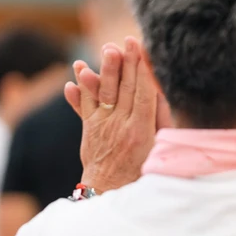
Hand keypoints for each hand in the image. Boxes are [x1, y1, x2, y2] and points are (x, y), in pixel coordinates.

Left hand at [64, 37, 170, 192]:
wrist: (111, 193)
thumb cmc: (143, 171)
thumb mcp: (159, 148)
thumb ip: (159, 120)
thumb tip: (157, 91)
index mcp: (141, 131)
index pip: (143, 93)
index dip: (142, 70)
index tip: (142, 49)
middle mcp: (119, 126)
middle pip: (123, 89)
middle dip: (125, 63)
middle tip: (124, 42)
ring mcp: (102, 127)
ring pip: (103, 94)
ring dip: (103, 71)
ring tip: (103, 51)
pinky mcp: (89, 129)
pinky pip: (84, 107)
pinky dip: (79, 91)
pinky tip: (76, 75)